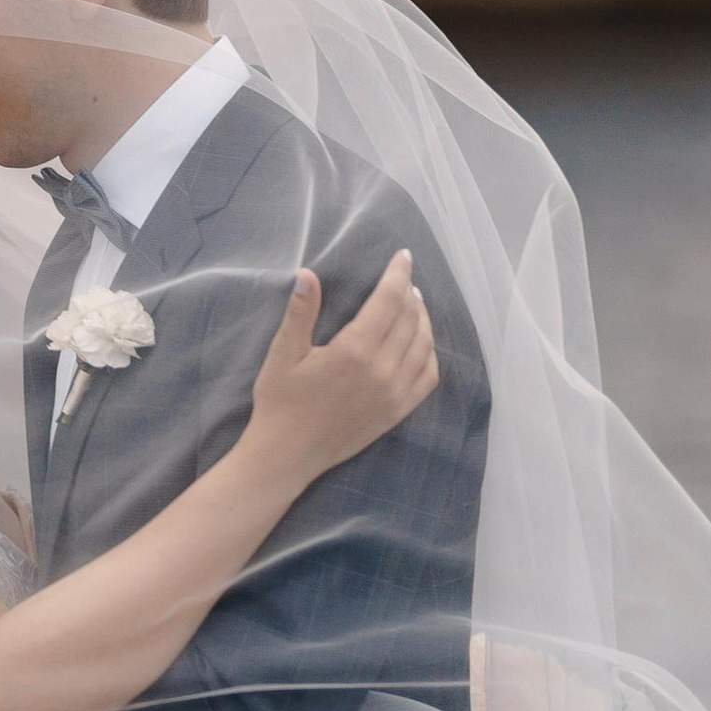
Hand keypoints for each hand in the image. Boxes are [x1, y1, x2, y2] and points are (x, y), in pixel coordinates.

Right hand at [247, 251, 437, 484]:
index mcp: (354, 350)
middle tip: (404, 277)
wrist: (287, 454)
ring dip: (423, 319)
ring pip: (423, 346)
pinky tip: (421, 343)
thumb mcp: (282, 353)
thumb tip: (306, 273)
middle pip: (409, 319)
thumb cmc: (279, 401)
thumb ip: (300, 313)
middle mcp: (382, 370)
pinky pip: (428, 377)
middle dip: (410, 292)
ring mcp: (394, 393)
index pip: (388, 301)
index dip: (397, 275)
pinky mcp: (398, 412)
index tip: (403, 256)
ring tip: (414, 304)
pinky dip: (430, 354)